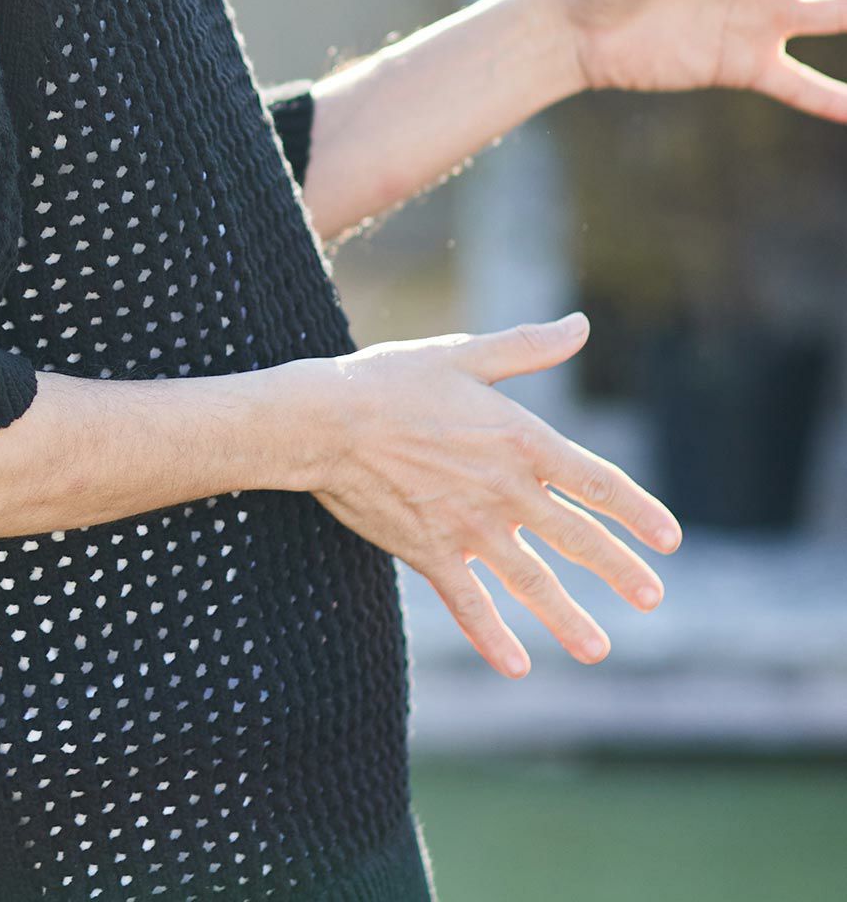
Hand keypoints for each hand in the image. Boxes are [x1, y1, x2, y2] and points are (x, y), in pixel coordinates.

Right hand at [292, 313, 682, 677]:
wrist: (324, 421)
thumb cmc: (390, 379)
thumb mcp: (463, 355)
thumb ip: (526, 347)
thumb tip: (581, 324)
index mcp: (519, 438)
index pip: (595, 482)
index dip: (636, 511)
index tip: (668, 540)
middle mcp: (505, 489)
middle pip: (575, 537)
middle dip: (617, 569)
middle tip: (651, 597)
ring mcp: (469, 527)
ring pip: (531, 581)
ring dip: (567, 617)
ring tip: (599, 650)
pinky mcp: (431, 552)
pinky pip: (469, 604)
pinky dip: (493, 637)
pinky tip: (517, 666)